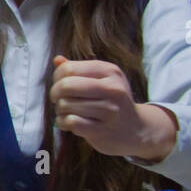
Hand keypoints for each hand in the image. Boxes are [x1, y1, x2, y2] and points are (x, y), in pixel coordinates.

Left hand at [50, 55, 176, 160]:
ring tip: (68, 112)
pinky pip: (70, 122)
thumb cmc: (111, 101)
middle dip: (55, 94)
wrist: (136, 129)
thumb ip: (79, 70)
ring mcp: (109, 110)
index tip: (60, 85)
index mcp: (110, 71)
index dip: (57, 78)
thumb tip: (57, 60)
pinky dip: (62, 123)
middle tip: (58, 99)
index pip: (69, 68)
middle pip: (65, 85)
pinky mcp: (103, 130)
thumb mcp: (101, 80)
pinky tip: (69, 123)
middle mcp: (112, 89)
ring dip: (59, 110)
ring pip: (65, 104)